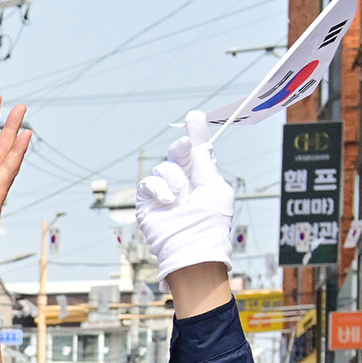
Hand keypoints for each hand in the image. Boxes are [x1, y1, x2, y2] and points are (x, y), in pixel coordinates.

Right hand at [136, 110, 235, 276]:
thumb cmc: (209, 221)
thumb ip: (204, 160)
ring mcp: (165, 192)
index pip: (199, 152)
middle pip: (179, 154)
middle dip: (182, 148)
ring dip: (174, 178)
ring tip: (180, 196)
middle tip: (185, 146)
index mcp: (203, 179)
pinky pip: (148, 182)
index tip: (194, 116)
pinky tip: (168, 200)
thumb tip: (200, 137)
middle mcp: (184, 183)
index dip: (197, 134)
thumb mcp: (213, 184)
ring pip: (163, 167)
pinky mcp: (148, 202)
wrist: (190, 246)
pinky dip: (159, 188)